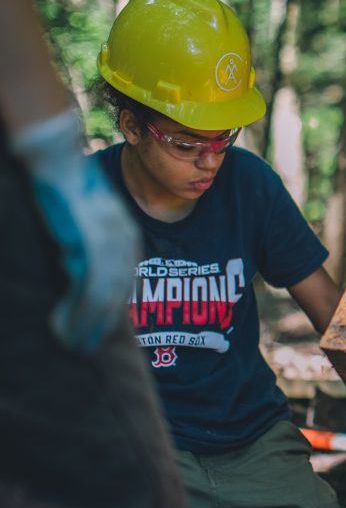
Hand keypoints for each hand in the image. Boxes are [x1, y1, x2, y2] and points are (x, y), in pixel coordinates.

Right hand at [11, 109, 139, 354]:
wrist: (58, 160)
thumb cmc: (64, 186)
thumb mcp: (82, 218)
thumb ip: (85, 242)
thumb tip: (74, 267)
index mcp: (125, 233)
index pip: (125, 280)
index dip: (112, 308)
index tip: (100, 330)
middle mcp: (124, 240)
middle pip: (119, 293)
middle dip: (102, 324)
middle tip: (86, 347)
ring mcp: (111, 244)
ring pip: (106, 298)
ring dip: (89, 326)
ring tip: (74, 346)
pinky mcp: (93, 244)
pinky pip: (92, 289)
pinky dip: (80, 314)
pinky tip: (66, 330)